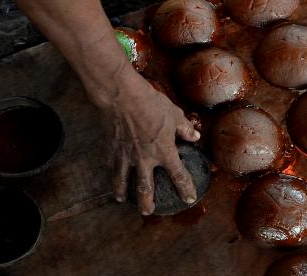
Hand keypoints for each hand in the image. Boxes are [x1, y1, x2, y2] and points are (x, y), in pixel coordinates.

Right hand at [91, 71, 200, 214]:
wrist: (122, 96)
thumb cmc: (151, 103)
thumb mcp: (174, 114)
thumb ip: (185, 129)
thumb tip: (195, 137)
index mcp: (164, 151)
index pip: (178, 176)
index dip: (186, 189)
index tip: (189, 199)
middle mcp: (144, 159)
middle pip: (146, 189)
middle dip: (148, 203)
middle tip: (149, 212)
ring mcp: (125, 155)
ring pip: (122, 181)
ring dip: (123, 193)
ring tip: (122, 200)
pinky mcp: (111, 148)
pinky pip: (111, 164)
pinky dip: (111, 171)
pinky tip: (111, 174)